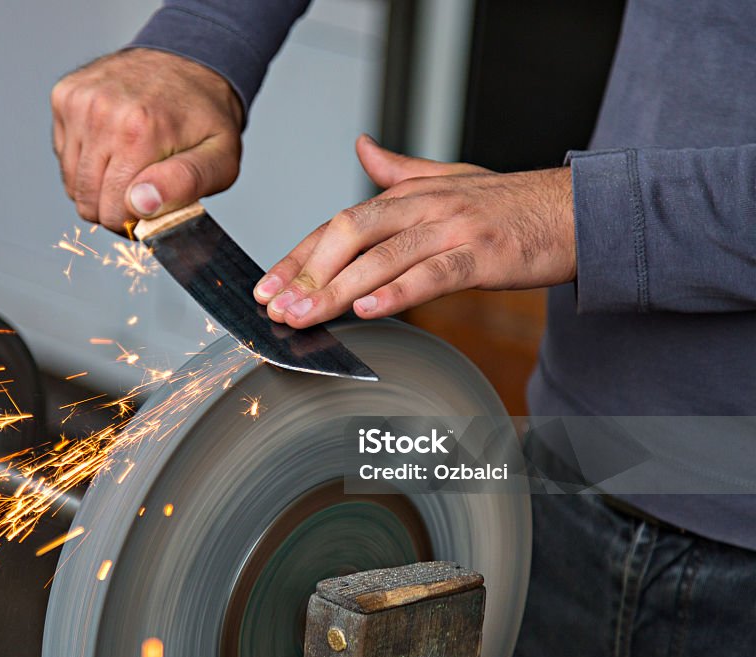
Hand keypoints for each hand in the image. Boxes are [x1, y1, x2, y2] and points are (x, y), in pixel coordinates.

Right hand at [51, 48, 243, 231]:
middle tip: (143, 187)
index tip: (153, 205)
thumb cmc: (206, 117)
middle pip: (88, 201)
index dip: (135, 220)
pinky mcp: (64, 97)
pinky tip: (113, 144)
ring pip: (72, 183)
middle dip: (115, 206)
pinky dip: (85, 161)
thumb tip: (140, 204)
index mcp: (140, 130)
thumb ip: (185, 184)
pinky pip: (64, 157)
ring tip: (129, 165)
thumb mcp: (220, 158)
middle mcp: (102, 112)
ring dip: (98, 185)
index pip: (113, 212)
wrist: (188, 61)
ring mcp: (78, 102)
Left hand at [253, 134, 575, 326]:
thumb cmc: (512, 205)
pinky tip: (368, 310)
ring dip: (337, 289)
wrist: (578, 210)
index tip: (268, 286)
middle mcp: (424, 206)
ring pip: (383, 256)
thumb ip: (399, 171)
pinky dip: (398, 292)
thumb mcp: (450, 178)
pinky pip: (433, 274)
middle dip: (307, 273)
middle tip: (277, 308)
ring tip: (305, 316)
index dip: (299, 256)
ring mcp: (453, 229)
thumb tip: (362, 148)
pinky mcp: (483, 255)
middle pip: (349, 234)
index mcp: (409, 194)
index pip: (338, 224)